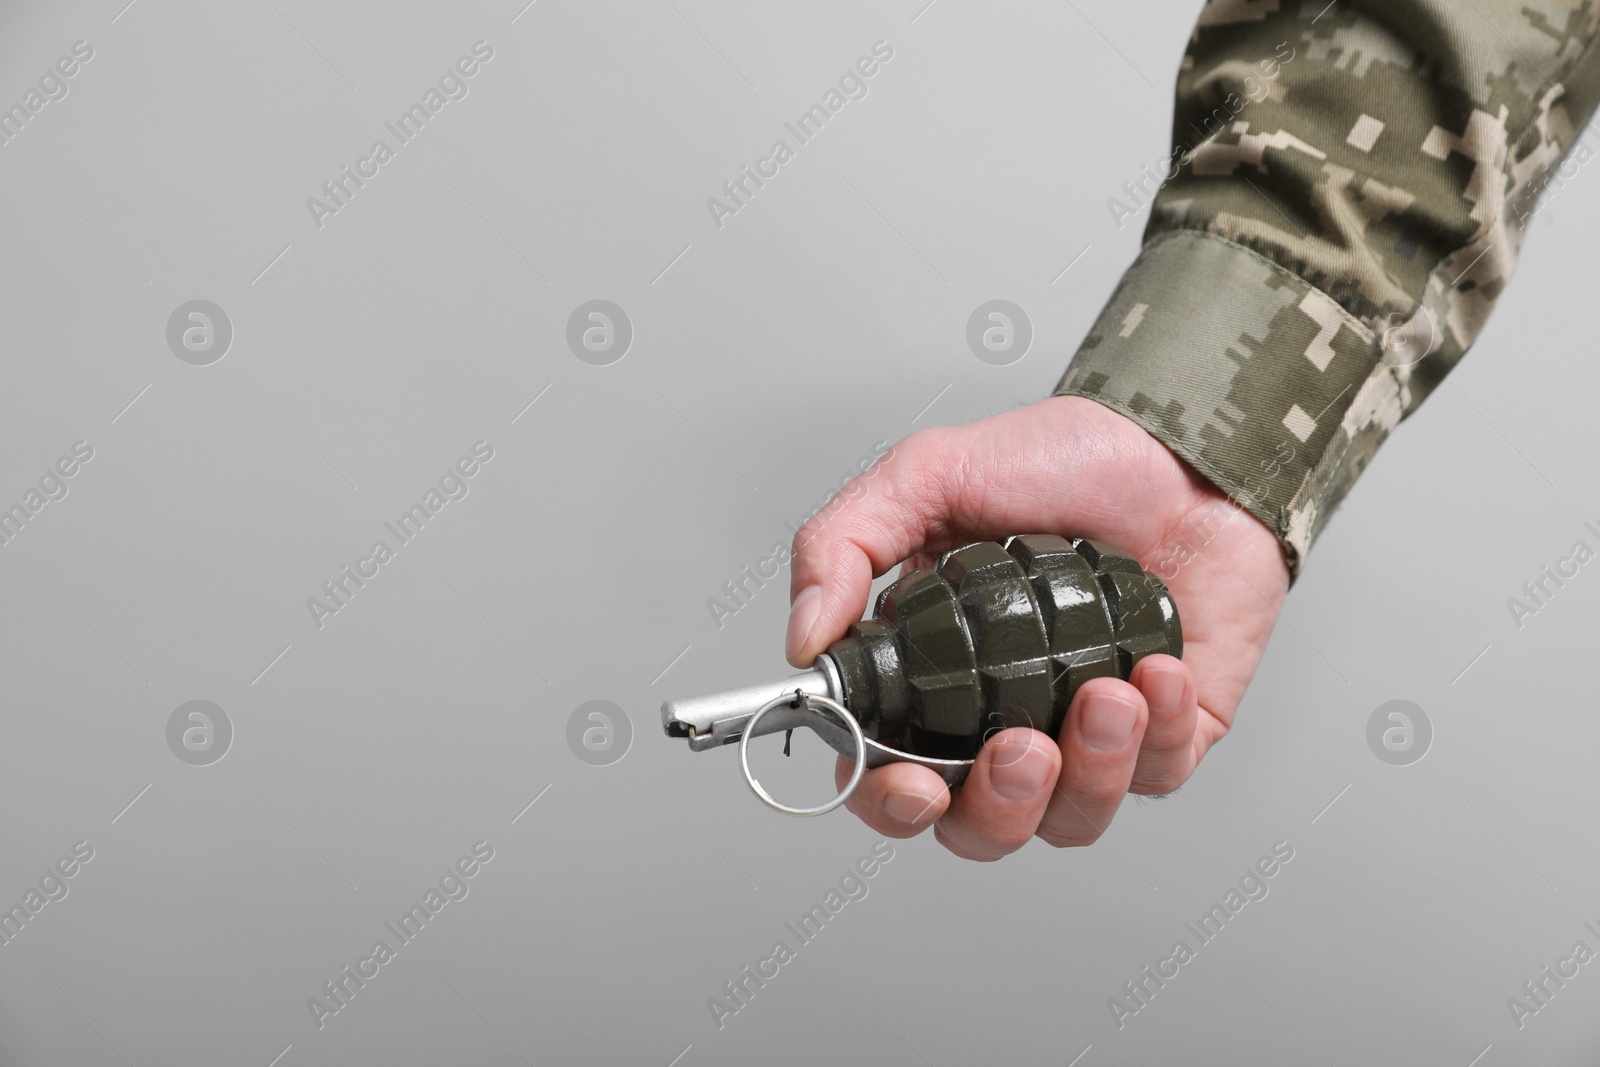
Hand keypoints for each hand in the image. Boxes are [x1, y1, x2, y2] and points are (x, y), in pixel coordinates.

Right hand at [785, 395, 1289, 859]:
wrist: (1183, 448)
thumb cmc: (1067, 458)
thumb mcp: (928, 474)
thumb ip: (843, 544)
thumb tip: (803, 639)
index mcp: (934, 674)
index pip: (887, 773)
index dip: (889, 800)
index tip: (913, 783)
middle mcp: (1003, 716)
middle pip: (977, 826)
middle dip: (999, 806)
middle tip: (1021, 746)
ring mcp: (1085, 732)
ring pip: (1070, 819)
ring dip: (1091, 769)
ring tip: (1107, 693)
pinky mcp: (1169, 733)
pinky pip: (1158, 776)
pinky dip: (1161, 734)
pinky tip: (1158, 675)